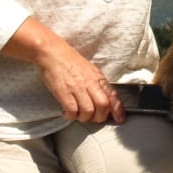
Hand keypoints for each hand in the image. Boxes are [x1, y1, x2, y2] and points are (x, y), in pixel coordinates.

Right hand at [2, 17, 125, 123]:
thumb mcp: (89, 70)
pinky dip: (71, 116)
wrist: (52, 52)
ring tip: (78, 115)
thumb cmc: (69, 61)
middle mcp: (90, 83)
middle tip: (92, 118)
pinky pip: (72, 111)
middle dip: (99, 118)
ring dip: (84, 118)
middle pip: (103, 106)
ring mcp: (77, 88)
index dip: (118, 110)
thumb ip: (97, 84)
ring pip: (88, 111)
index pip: (113, 96)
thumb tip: (105, 99)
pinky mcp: (64, 92)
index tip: (119, 119)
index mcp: (98, 77)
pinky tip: (67, 113)